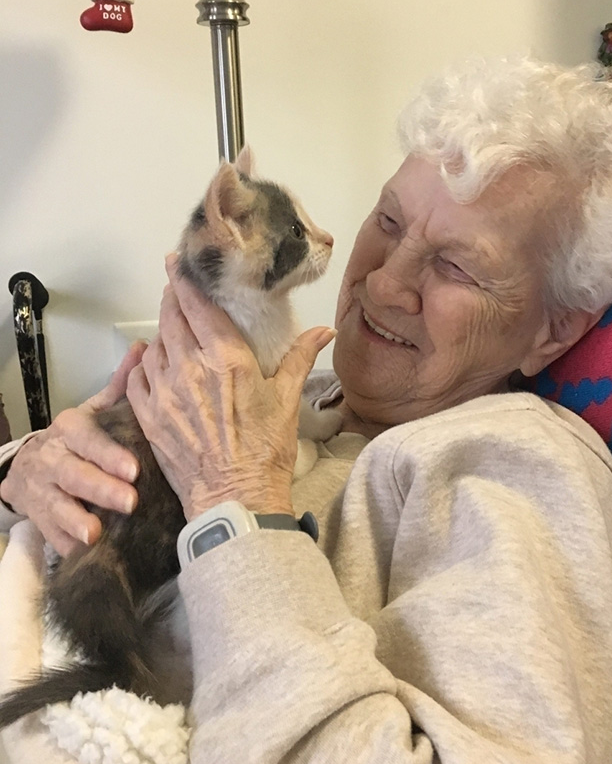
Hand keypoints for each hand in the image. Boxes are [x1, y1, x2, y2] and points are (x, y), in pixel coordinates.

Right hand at [0, 342, 144, 555]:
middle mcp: (51, 457)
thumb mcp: (94, 413)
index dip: (109, 455)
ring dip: (75, 520)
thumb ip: (120, 386)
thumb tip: (146, 347)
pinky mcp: (36, 516)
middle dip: (100, 489)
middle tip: (130, 502)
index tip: (134, 469)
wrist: (29, 466)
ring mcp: (40, 489)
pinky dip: (63, 543)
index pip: (88, 439)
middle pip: (74, 474)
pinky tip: (81, 553)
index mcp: (69, 429)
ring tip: (96, 533)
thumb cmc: (77, 440)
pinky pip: (48, 533)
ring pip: (55, 505)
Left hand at [127, 256, 335, 520]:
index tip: (176, 263)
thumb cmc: (266, 451)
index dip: (183, 279)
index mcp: (226, 358)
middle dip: (170, 298)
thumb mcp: (287, 400)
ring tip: (171, 332)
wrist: (235, 500)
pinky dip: (143, 366)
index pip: (197, 305)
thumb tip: (323, 330)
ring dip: (161, 334)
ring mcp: (164, 393)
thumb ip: (300, 357)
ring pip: (153, 346)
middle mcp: (189, 368)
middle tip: (174, 289)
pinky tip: (154, 365)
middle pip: (170, 317)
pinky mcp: (149, 417)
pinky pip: (136, 379)